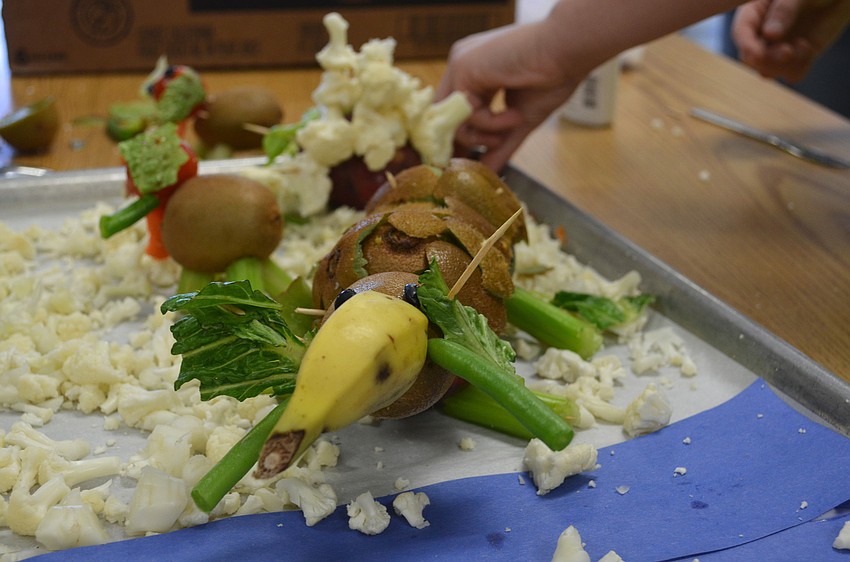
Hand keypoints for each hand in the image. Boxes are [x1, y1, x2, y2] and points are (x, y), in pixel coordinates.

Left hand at [435, 21, 583, 170]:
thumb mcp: (520, 120)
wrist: (568, 49)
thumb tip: (489, 171)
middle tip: (493, 148)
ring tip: (514, 123)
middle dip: (469, 140)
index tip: (471, 158)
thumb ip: (501, 145)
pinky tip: (515, 114)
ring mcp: (460, 65)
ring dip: (486, 133)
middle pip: (445, 118)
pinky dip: (492, 123)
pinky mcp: (463, 67)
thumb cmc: (553, 77)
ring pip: (453, 120)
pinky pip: (467, 113)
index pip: (452, 112)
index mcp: (474, 73)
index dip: (462, 136)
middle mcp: (462, 67)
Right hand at [732, 0, 849, 82]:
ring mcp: (778, 48)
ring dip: (783, 66)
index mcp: (754, 14)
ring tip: (802, 45)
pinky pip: (791, 75)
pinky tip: (808, 48)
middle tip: (787, 51)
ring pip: (767, 72)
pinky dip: (800, 67)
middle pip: (750, 59)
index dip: (747, 46)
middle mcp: (762, 34)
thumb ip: (783, 10)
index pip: (741, 33)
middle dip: (767, 60)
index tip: (757, 54)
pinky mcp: (797, 59)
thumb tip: (770, 35)